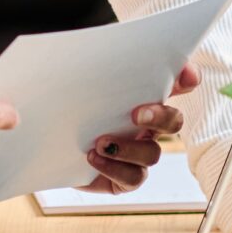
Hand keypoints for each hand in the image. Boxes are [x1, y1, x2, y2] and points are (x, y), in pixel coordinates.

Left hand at [79, 60, 202, 193]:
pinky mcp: (123, 179)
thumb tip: (125, 53)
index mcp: (143, 100)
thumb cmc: (69, 109)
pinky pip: (133, 178)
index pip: (178, 85)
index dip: (187, 80)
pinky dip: (114, 168)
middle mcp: (147, 128)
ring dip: (128, 148)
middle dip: (160, 117)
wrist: (44, 145)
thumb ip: (102, 69)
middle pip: (174, 121)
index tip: (186, 79)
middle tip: (136, 114)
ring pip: (152, 154)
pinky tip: (92, 158)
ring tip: (100, 143)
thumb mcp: (83, 85)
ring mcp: (137, 155)